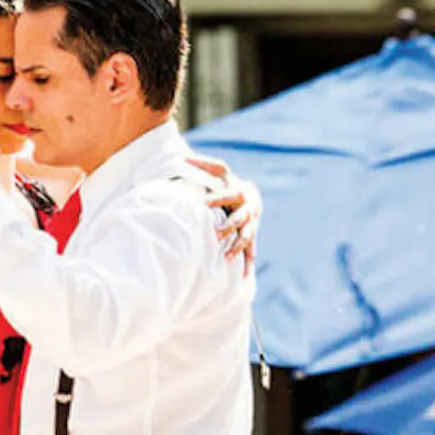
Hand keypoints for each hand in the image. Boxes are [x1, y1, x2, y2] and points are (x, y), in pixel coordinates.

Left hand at [186, 153, 260, 272]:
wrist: (252, 197)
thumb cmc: (230, 183)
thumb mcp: (220, 171)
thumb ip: (204, 163)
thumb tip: (183, 156)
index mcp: (240, 193)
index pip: (228, 195)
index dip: (216, 199)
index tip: (202, 203)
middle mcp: (248, 210)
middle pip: (240, 219)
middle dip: (229, 226)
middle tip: (216, 234)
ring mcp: (251, 226)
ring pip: (246, 237)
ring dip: (237, 248)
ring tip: (225, 258)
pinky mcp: (251, 238)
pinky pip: (250, 252)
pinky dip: (247, 265)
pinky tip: (243, 279)